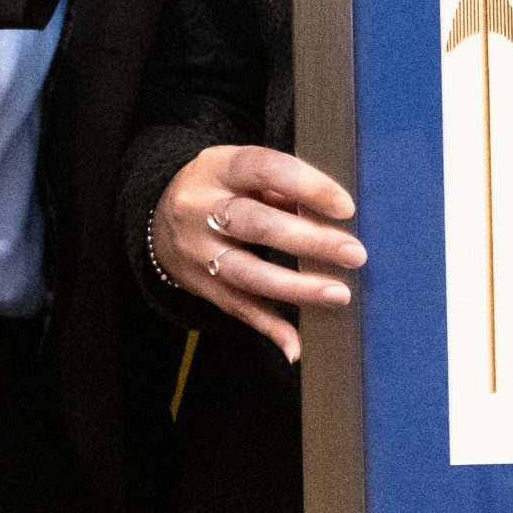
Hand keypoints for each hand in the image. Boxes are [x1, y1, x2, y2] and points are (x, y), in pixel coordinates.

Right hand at [152, 143, 363, 362]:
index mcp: (219, 168)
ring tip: (339, 293)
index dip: (306, 186)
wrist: (158, 218)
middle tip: (354, 253)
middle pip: (256, 225)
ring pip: (246, 273)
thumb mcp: (242, 173)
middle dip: (309, 241)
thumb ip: (282, 188)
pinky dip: (268, 327)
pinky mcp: (199, 287)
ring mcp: (197, 252)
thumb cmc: (222, 188)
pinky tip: (296, 345)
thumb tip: (334, 214)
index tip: (346, 207)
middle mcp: (201, 209)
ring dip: (295, 287)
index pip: (265, 170)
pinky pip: (236, 308)